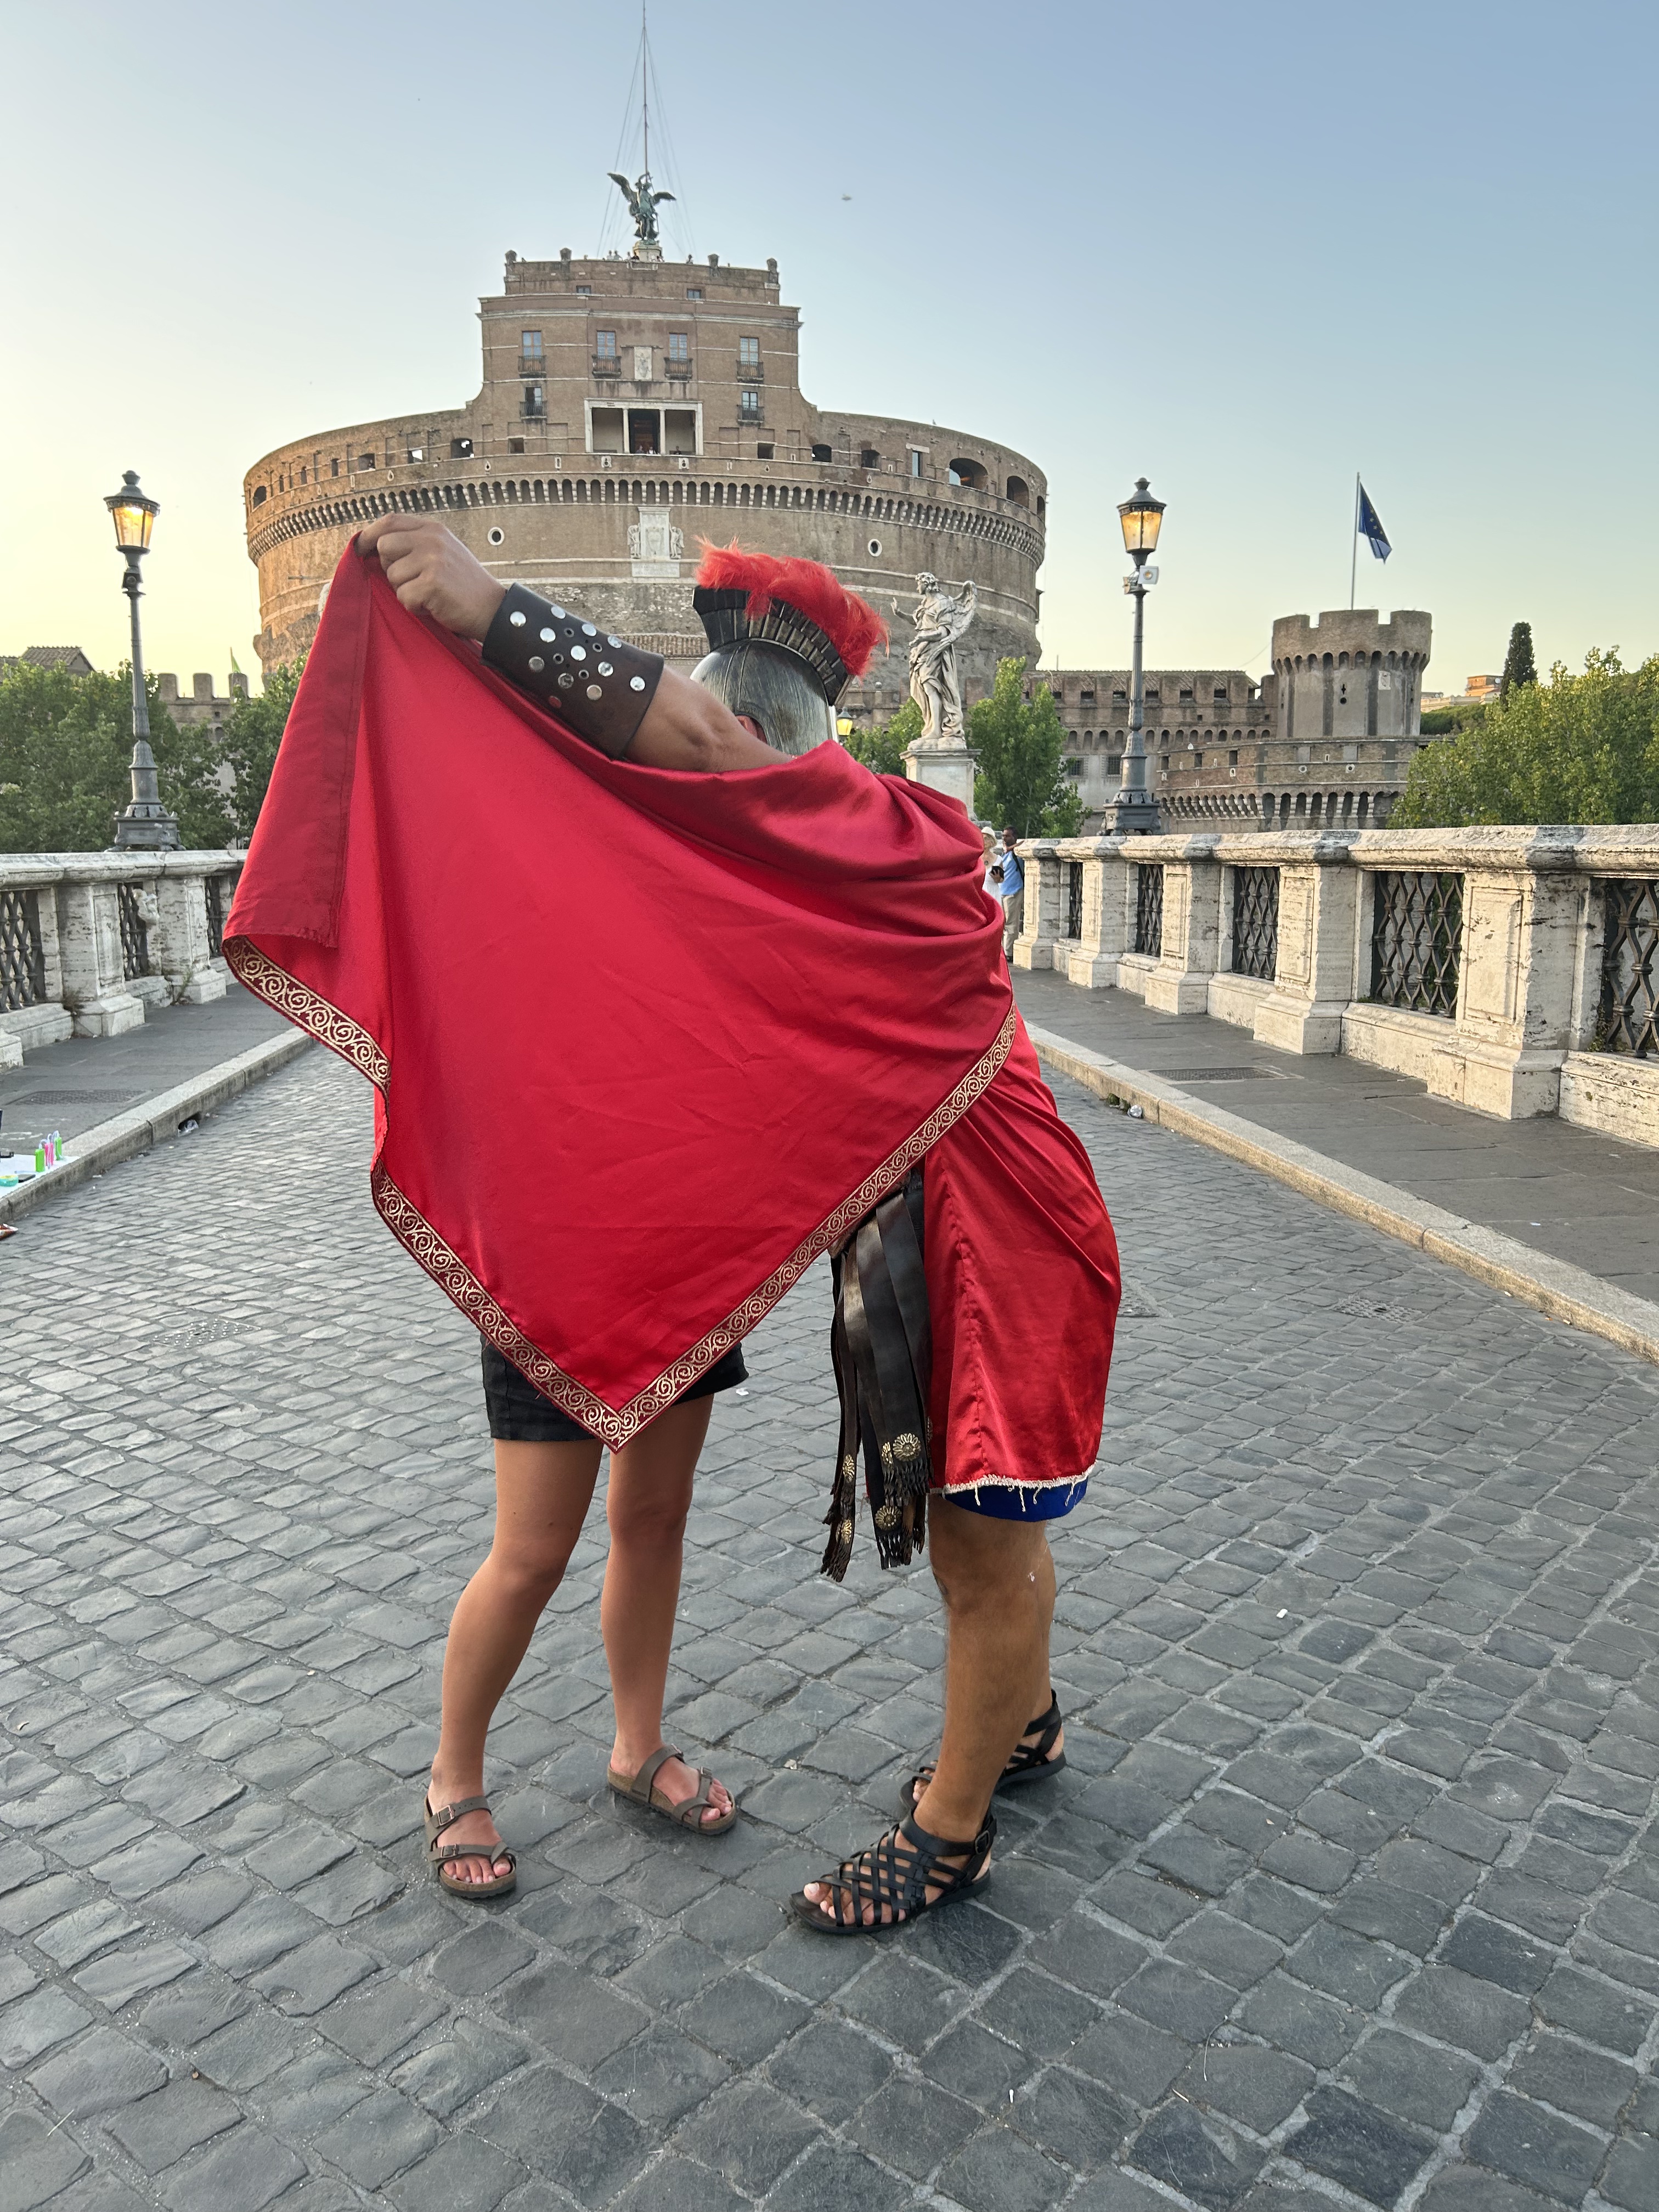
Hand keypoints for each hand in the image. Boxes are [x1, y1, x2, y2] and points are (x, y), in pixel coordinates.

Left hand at [357, 516, 504, 640]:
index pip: (391, 521)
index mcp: (434, 529)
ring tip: (428, 594)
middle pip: (384, 546)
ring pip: (392, 575)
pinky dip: (415, 606)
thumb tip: (377, 546)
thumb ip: (416, 544)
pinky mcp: (433, 582)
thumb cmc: (465, 586)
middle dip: (390, 568)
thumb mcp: (443, 552)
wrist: (493, 609)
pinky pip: (404, 596)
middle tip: (412, 581)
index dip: (370, 534)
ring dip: (405, 591)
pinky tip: (434, 605)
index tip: (360, 547)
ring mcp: (433, 559)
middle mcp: (432, 539)